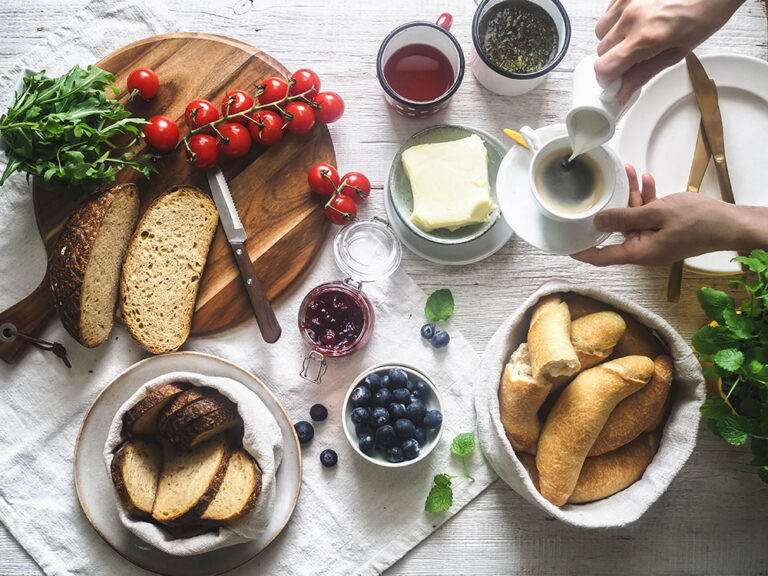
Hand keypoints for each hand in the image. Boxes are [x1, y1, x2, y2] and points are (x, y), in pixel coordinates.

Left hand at [571, 165, 759, 265]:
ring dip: (631, 196)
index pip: (601, 257)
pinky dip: (646, 199)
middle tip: (600, 189)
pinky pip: (648, 215)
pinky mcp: (664, 231)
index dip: (581, 252)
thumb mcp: (657, 213)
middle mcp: (644, 249)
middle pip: (617, 231)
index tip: (565, 244)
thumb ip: (626, 217)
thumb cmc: (699, 221)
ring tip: (628, 172)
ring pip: (633, 218)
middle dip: (610, 208)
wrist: (730, 223)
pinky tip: (646, 180)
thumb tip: (599, 221)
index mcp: (639, 252)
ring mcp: (655, 240)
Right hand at [594, 0, 743, 102]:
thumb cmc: (703, 14)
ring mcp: (627, 0)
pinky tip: (637, 20)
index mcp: (645, 38)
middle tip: (632, 58)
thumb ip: (642, 74)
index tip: (615, 82)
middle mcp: (631, 17)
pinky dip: (617, 20)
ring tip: (634, 35)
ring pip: (601, 32)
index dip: (607, 80)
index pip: (604, 68)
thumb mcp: (676, 53)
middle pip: (600, 52)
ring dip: (612, 39)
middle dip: (613, 59)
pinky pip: (609, 13)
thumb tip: (621, 94)